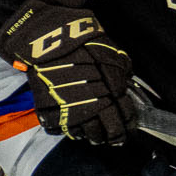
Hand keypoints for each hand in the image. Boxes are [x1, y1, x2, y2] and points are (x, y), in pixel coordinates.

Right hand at [0, 0, 138, 143]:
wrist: (46, 38)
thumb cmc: (79, 42)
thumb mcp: (109, 52)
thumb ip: (120, 71)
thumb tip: (126, 84)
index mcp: (110, 90)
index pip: (125, 116)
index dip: (128, 124)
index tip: (128, 126)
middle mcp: (92, 104)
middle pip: (107, 132)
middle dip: (113, 136)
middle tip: (113, 137)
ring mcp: (69, 110)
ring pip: (85, 135)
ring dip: (91, 135)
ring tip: (94, 133)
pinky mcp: (49, 111)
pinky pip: (61, 130)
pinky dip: (68, 130)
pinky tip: (74, 125)